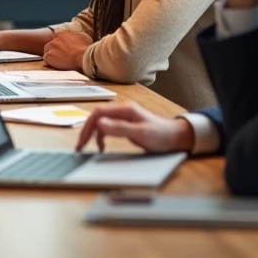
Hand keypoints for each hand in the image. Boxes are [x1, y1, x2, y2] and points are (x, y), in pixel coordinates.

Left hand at [42, 30, 91, 70]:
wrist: (83, 56)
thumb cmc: (86, 49)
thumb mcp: (84, 38)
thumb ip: (77, 37)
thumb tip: (79, 39)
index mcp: (63, 34)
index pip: (57, 38)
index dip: (60, 45)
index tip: (64, 49)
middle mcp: (55, 38)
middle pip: (51, 44)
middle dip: (55, 50)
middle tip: (61, 57)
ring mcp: (50, 46)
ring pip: (47, 51)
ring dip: (52, 56)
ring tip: (59, 62)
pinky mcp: (48, 55)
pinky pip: (46, 59)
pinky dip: (50, 62)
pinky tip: (57, 65)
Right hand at [76, 102, 193, 152]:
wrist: (176, 137)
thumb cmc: (161, 135)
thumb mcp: (140, 134)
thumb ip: (119, 128)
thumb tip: (98, 124)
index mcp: (125, 110)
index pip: (98, 114)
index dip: (87, 127)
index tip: (82, 142)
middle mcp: (123, 111)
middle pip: (97, 117)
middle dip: (87, 131)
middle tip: (80, 147)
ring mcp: (124, 117)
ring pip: (101, 123)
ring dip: (93, 134)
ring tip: (89, 148)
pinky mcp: (126, 124)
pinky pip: (108, 128)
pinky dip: (102, 136)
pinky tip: (102, 145)